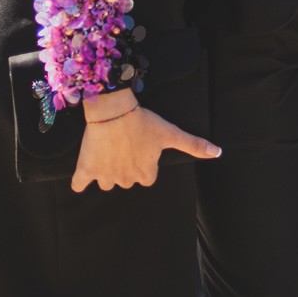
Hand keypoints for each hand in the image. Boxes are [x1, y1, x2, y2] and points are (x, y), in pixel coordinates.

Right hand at [70, 91, 220, 192]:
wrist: (114, 112)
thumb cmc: (145, 122)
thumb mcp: (172, 133)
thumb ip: (194, 145)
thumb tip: (218, 153)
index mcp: (145, 174)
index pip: (147, 177)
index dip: (145, 162)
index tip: (142, 147)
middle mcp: (126, 180)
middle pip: (126, 179)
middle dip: (127, 165)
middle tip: (126, 144)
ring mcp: (104, 177)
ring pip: (106, 182)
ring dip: (107, 170)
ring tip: (110, 149)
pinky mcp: (85, 171)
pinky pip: (79, 185)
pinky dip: (81, 181)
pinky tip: (85, 172)